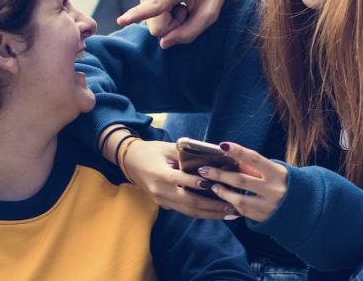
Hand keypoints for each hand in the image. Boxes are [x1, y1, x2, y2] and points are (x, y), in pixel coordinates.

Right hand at [117, 0, 233, 47]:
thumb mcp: (210, 14)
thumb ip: (189, 32)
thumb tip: (163, 43)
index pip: (154, 6)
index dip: (137, 15)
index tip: (120, 21)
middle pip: (156, 27)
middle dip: (173, 26)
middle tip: (187, 9)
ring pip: (151, 23)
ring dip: (170, 19)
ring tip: (182, 3)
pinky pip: (150, 16)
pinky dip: (164, 14)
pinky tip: (175, 2)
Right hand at [122, 140, 239, 219]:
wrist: (130, 161)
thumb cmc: (152, 151)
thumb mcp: (169, 147)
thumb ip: (189, 152)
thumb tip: (216, 156)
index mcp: (159, 173)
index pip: (180, 180)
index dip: (197, 183)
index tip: (216, 185)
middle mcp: (159, 190)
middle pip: (188, 202)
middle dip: (212, 206)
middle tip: (232, 206)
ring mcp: (161, 200)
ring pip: (188, 211)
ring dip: (210, 214)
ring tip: (230, 213)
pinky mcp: (164, 204)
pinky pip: (185, 211)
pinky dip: (202, 213)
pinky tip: (217, 213)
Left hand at [198, 142, 288, 223]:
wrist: (304, 207)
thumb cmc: (284, 183)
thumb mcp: (275, 172)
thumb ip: (256, 167)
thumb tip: (232, 158)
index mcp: (278, 173)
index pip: (255, 159)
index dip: (238, 151)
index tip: (222, 146)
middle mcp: (274, 189)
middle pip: (241, 180)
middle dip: (220, 174)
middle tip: (204, 170)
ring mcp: (268, 205)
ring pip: (238, 199)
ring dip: (222, 191)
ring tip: (212, 185)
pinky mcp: (263, 217)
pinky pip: (242, 210)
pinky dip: (230, 203)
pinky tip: (223, 198)